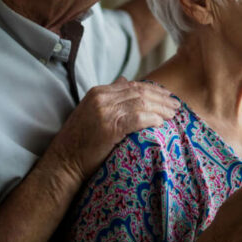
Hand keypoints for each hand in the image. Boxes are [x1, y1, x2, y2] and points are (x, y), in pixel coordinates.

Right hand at [47, 77, 178, 183]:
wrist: (64, 162)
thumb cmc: (80, 141)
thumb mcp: (92, 112)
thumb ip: (109, 96)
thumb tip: (125, 79)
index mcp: (98, 92)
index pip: (132, 86)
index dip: (153, 90)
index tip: (168, 96)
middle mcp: (101, 98)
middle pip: (140, 92)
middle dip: (161, 98)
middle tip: (177, 105)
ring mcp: (105, 111)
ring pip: (141, 104)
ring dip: (161, 108)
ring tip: (174, 114)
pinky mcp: (109, 127)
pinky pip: (137, 118)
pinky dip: (152, 119)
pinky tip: (161, 122)